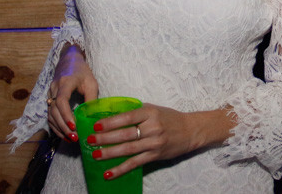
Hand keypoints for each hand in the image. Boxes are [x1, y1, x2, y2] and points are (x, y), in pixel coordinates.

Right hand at [47, 46, 98, 143]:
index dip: (66, 115)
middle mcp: (54, 89)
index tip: (74, 127)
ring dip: (59, 129)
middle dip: (63, 126)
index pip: (61, 100)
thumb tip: (92, 118)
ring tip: (71, 139)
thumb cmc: (82, 72)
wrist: (69, 61)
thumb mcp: (91, 82)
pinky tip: (65, 134)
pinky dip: (56, 126)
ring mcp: (50, 94)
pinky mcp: (49, 100)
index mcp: (65, 82)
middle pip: (54, 111)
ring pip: (50, 115)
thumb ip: (91, 99)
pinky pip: (50, 116)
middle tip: (74, 137)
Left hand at [86, 104, 208, 180]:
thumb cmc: (170, 118)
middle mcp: (152, 127)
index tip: (96, 125)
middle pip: (125, 134)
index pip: (126, 117)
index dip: (110, 122)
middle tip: (90, 140)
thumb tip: (114, 116)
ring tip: (95, 155)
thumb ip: (136, 112)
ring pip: (128, 149)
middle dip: (105, 138)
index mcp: (150, 113)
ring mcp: (154, 143)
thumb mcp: (154, 109)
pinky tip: (109, 173)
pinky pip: (135, 163)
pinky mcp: (155, 155)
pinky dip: (121, 169)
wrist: (191, 130)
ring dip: (109, 153)